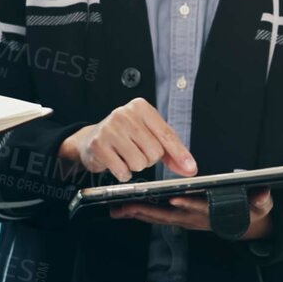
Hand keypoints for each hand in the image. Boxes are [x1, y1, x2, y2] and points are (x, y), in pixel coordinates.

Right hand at [59, 98, 195, 181]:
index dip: (179, 154)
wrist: (92, 139)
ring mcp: (110, 129)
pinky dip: (123, 173)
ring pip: (139, 163)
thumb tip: (189, 168)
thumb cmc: (126, 136)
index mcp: (141, 108)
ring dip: (135, 166)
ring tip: (125, 155)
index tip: (190, 168)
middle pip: (154, 152)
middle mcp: (125, 114)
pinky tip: (116, 162)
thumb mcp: (150, 136)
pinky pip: (123, 171)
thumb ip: (171, 152)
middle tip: (137, 151)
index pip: (166, 134)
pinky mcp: (98, 145)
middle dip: (149, 159)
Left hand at [112, 187, 273, 239]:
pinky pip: (159, 217)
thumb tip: (263, 192)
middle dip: (147, 211)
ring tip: (118, 209)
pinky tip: (128, 210)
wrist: (246, 225)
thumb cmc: (250, 212)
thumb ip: (261, 199)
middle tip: (126, 207)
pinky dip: (143, 214)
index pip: (199, 208)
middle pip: (169, 215)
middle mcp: (196, 219)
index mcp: (213, 213)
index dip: (187, 204)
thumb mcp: (261, 205)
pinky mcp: (182, 219)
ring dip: (139, 214)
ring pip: (160, 218)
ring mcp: (187, 220)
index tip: (174, 199)